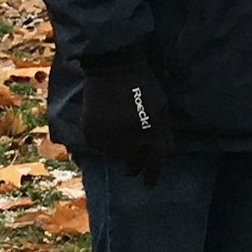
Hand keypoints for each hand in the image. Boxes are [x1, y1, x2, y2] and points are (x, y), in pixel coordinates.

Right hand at [80, 44, 172, 186]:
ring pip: (114, 159)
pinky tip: (107, 129)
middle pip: (131, 166)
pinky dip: (103, 144)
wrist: (113, 68)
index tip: (149, 184)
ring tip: (120, 138)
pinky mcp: (90, 133)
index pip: (153, 163)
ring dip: (118, 154)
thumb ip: (161, 132)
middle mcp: (129, 137)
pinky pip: (98, 148)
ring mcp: (108, 136)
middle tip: (134, 165)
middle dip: (134, 166)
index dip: (151, 176)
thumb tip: (160, 155)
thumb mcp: (161, 107)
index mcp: (151, 130)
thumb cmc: (143, 85)